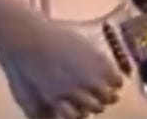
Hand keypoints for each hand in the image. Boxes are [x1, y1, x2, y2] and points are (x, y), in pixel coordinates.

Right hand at [0, 15, 122, 118]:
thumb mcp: (81, 44)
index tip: (110, 85)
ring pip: (95, 108)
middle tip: (100, 96)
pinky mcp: (58, 99)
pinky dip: (77, 113)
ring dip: (93, 106)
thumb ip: (95, 59)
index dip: (113, 84)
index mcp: (100, 62)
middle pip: (109, 98)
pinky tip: (73, 107)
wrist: (29, 38)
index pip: (117, 82)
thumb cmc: (53, 36)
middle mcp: (92, 78)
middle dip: (106, 98)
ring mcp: (75, 90)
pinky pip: (74, 114)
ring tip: (87, 102)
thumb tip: (106, 71)